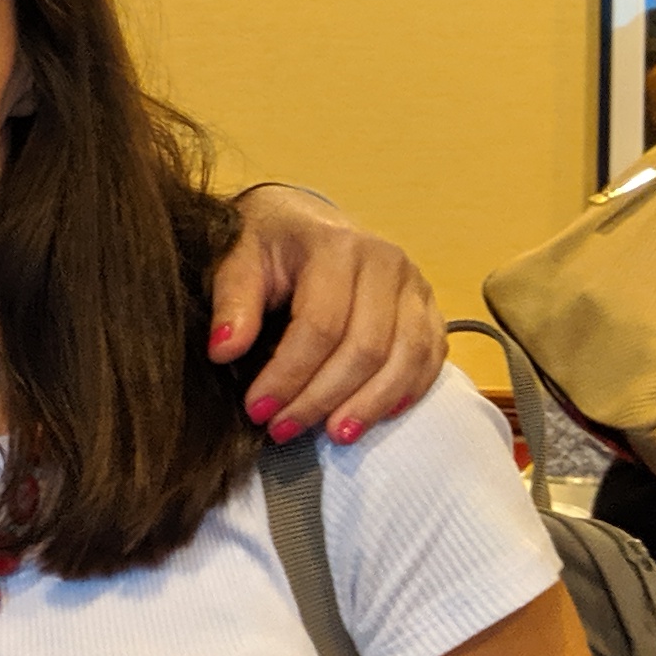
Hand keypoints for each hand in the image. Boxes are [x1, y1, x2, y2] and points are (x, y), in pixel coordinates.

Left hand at [211, 185, 443, 442]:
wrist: (302, 220)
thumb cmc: (265, 242)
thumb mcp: (236, 258)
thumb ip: (232, 301)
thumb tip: (224, 352)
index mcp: (336, 245)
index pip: (320, 325)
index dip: (288, 375)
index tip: (257, 410)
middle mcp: (386, 262)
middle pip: (365, 347)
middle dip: (323, 398)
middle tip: (284, 429)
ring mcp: (415, 284)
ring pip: (406, 357)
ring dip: (370, 404)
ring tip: (334, 436)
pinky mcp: (429, 305)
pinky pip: (430, 356)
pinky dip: (407, 390)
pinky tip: (377, 415)